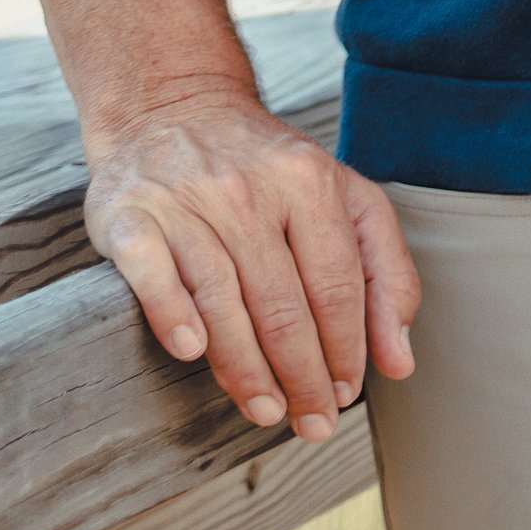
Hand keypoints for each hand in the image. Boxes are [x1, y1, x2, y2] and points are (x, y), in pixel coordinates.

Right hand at [84, 91, 422, 434]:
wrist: (175, 105)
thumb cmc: (269, 169)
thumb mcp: (343, 196)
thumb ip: (384, 271)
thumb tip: (400, 361)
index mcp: (308, 180)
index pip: (336, 284)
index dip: (347, 350)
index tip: (346, 394)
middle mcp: (247, 188)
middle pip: (282, 302)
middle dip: (303, 376)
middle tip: (312, 424)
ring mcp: (186, 200)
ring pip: (223, 300)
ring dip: (248, 368)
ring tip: (267, 410)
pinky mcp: (130, 214)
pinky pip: (151, 273)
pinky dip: (173, 314)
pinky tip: (193, 352)